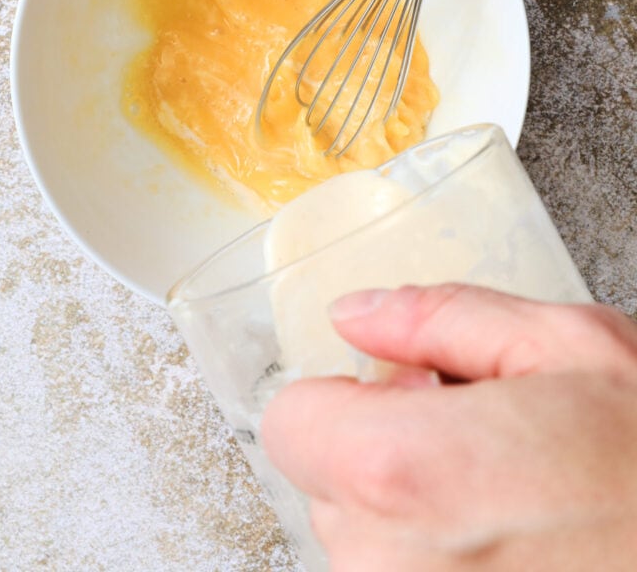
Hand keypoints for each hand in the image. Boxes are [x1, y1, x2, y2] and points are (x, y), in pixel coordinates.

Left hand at [262, 284, 636, 570]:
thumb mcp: (568, 346)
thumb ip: (438, 318)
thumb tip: (356, 313)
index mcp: (409, 470)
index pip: (290, 423)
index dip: (343, 396)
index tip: (402, 391)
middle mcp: (397, 569)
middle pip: (326, 487)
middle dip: (383, 450)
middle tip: (480, 438)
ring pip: (365, 550)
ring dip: (415, 516)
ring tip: (512, 494)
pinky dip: (442, 564)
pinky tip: (518, 544)